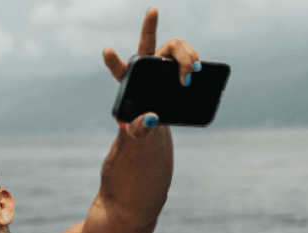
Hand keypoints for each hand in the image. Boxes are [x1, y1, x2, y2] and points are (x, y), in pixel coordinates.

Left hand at [102, 7, 199, 137]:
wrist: (154, 120)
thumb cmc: (140, 123)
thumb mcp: (137, 130)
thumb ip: (139, 127)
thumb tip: (150, 119)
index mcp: (129, 80)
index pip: (118, 69)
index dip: (112, 60)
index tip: (107, 51)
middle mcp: (145, 67)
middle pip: (147, 43)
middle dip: (150, 26)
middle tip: (159, 27)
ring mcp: (163, 64)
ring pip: (174, 45)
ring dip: (185, 55)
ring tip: (192, 72)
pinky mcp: (177, 67)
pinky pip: (188, 54)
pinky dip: (195, 59)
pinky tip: (200, 69)